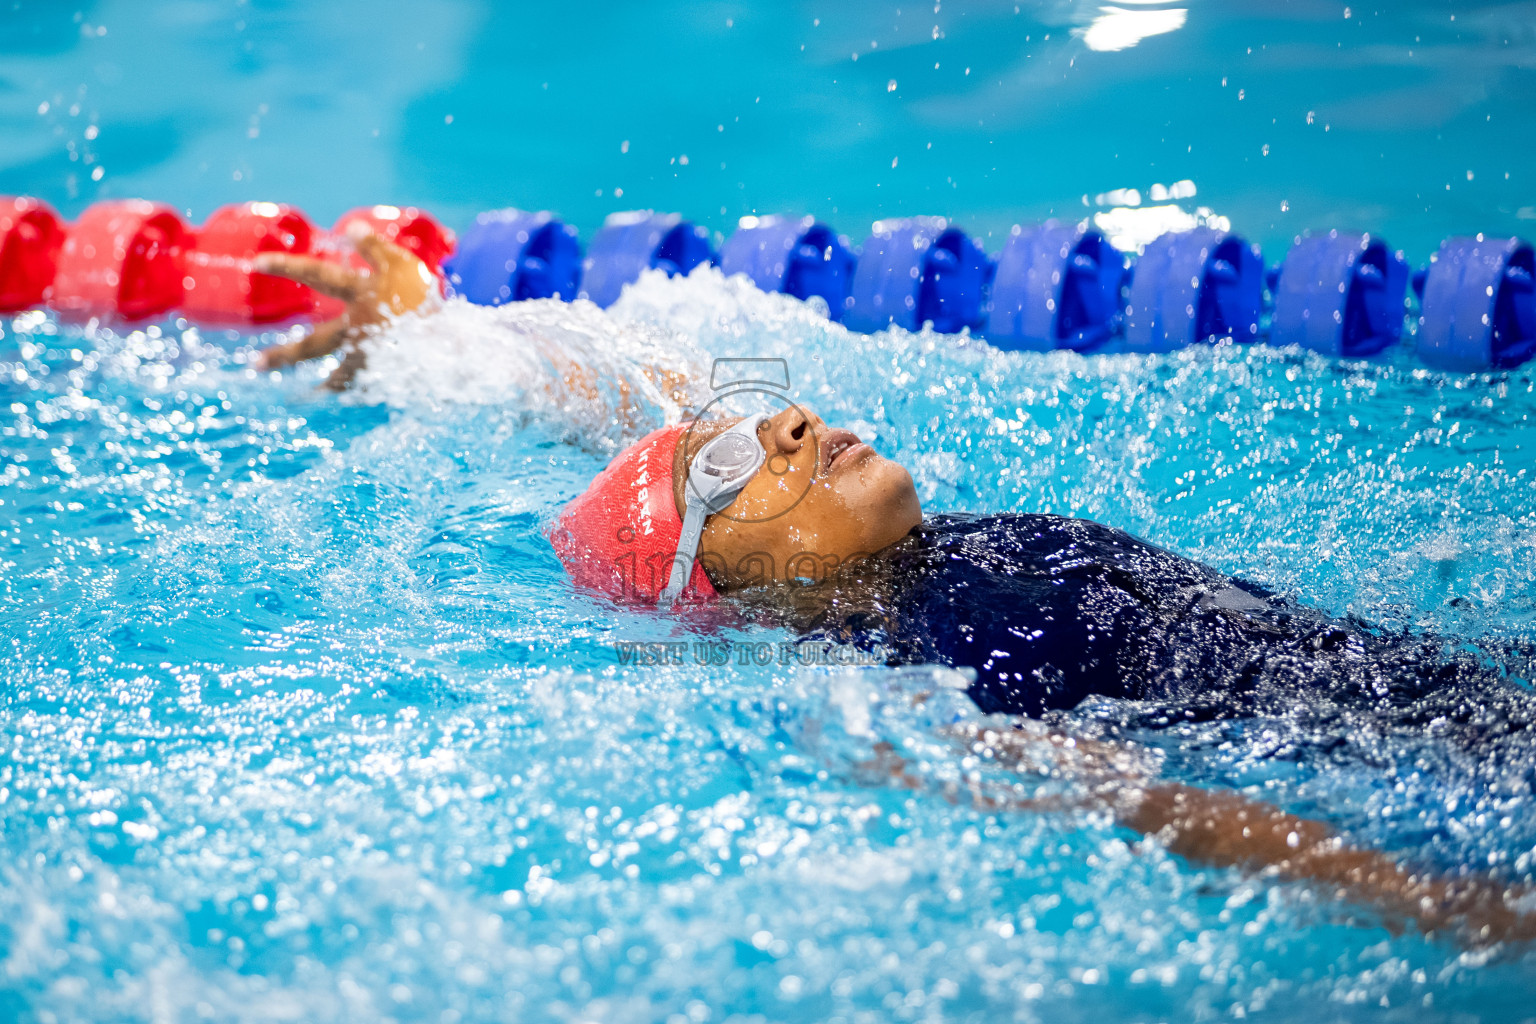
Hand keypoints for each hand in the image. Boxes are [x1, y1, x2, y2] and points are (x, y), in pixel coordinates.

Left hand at [252, 226, 438, 388]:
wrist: (447, 344)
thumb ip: (374, 246)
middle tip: (256, 365)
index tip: (257, 263)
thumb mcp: (401, 263)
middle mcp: (354, 327)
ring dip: (318, 387)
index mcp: (358, 295)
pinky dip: (350, 392)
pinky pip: (361, 386)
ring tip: (303, 396)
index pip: (316, 274)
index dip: (286, 266)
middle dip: (283, 356)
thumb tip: (348, 228)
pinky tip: (342, 397)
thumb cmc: (425, 300)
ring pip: (335, 374)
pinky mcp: (383, 376)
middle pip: (312, 345)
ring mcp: (367, 356)